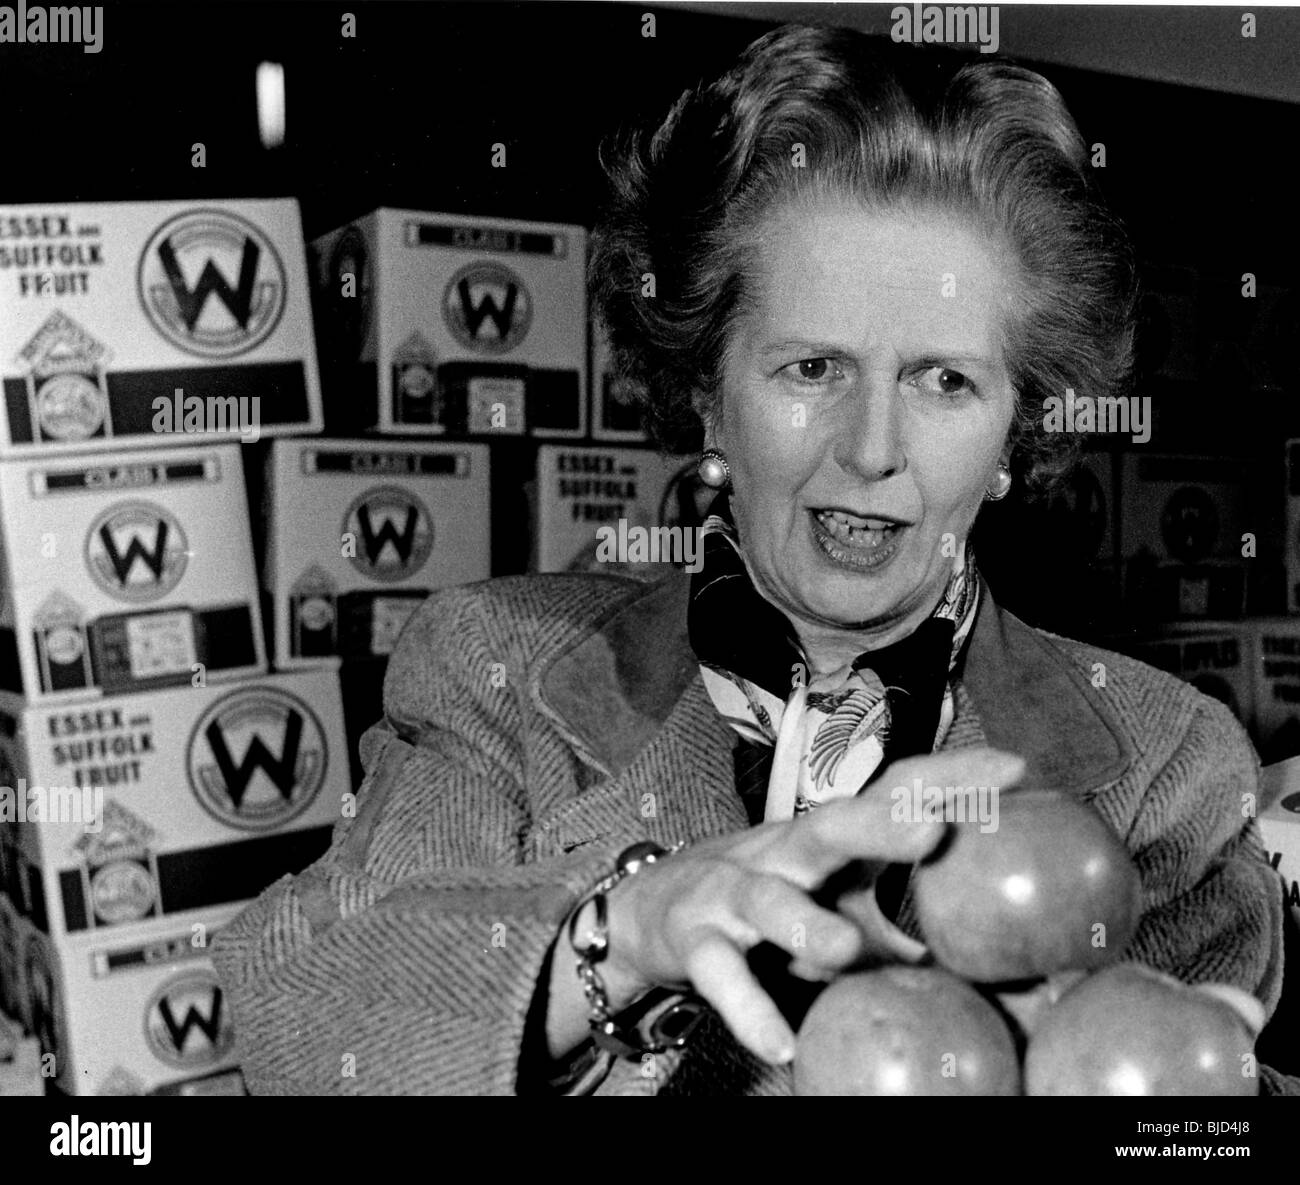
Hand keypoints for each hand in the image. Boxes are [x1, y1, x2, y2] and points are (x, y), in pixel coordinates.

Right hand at [604, 747, 1026, 1064]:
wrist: (645, 912)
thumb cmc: (758, 903)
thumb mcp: (823, 900)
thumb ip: (891, 924)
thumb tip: (982, 962)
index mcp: (822, 840)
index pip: (886, 795)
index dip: (945, 780)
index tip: (1012, 770)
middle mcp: (779, 852)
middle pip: (827, 828)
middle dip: (878, 825)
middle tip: (932, 828)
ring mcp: (730, 891)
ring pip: (766, 898)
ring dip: (804, 923)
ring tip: (843, 951)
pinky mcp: (693, 938)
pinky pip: (720, 971)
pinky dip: (747, 1007)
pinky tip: (778, 1043)